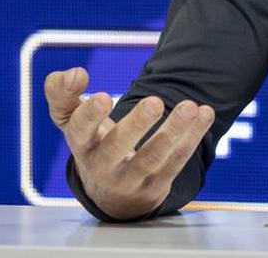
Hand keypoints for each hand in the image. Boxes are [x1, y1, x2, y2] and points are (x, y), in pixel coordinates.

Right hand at [44, 67, 215, 220]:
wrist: (111, 193)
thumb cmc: (93, 142)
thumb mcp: (72, 120)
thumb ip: (62, 93)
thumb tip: (75, 73)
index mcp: (82, 143)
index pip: (80, 130)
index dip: (89, 115)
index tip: (102, 96)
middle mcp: (103, 164)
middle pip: (117, 148)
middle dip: (136, 125)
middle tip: (155, 102)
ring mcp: (130, 178)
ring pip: (153, 157)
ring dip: (174, 131)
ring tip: (189, 106)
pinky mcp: (156, 185)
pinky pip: (176, 162)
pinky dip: (193, 138)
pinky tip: (205, 113)